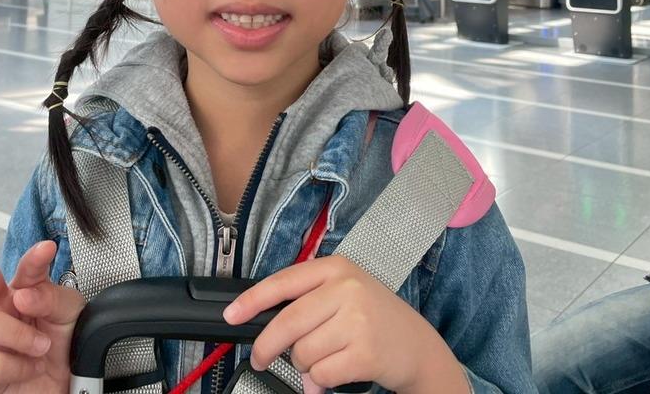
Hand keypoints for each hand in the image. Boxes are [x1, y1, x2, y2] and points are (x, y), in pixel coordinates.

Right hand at [0, 232, 84, 392]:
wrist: (65, 387)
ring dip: (20, 335)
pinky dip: (19, 366)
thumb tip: (24, 295)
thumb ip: (51, 298)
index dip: (35, 257)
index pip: (28, 269)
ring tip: (41, 346)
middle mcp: (5, 311)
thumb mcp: (70, 314)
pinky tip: (30, 368)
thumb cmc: (65, 344)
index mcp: (28, 292)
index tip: (47, 248)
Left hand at [223, 255, 466, 393]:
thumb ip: (308, 301)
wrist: (419, 347)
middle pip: (286, 322)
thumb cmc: (375, 318)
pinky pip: (320, 374)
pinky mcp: (364, 352)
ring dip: (304, 365)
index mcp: (336, 268)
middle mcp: (346, 288)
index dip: (252, 300)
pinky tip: (337, 373)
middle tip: (260, 359)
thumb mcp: (345, 292)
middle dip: (267, 346)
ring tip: (326, 358)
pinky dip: (320, 381)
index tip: (231, 316)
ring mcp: (357, 319)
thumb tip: (261, 323)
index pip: (284, 282)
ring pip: (302, 352)